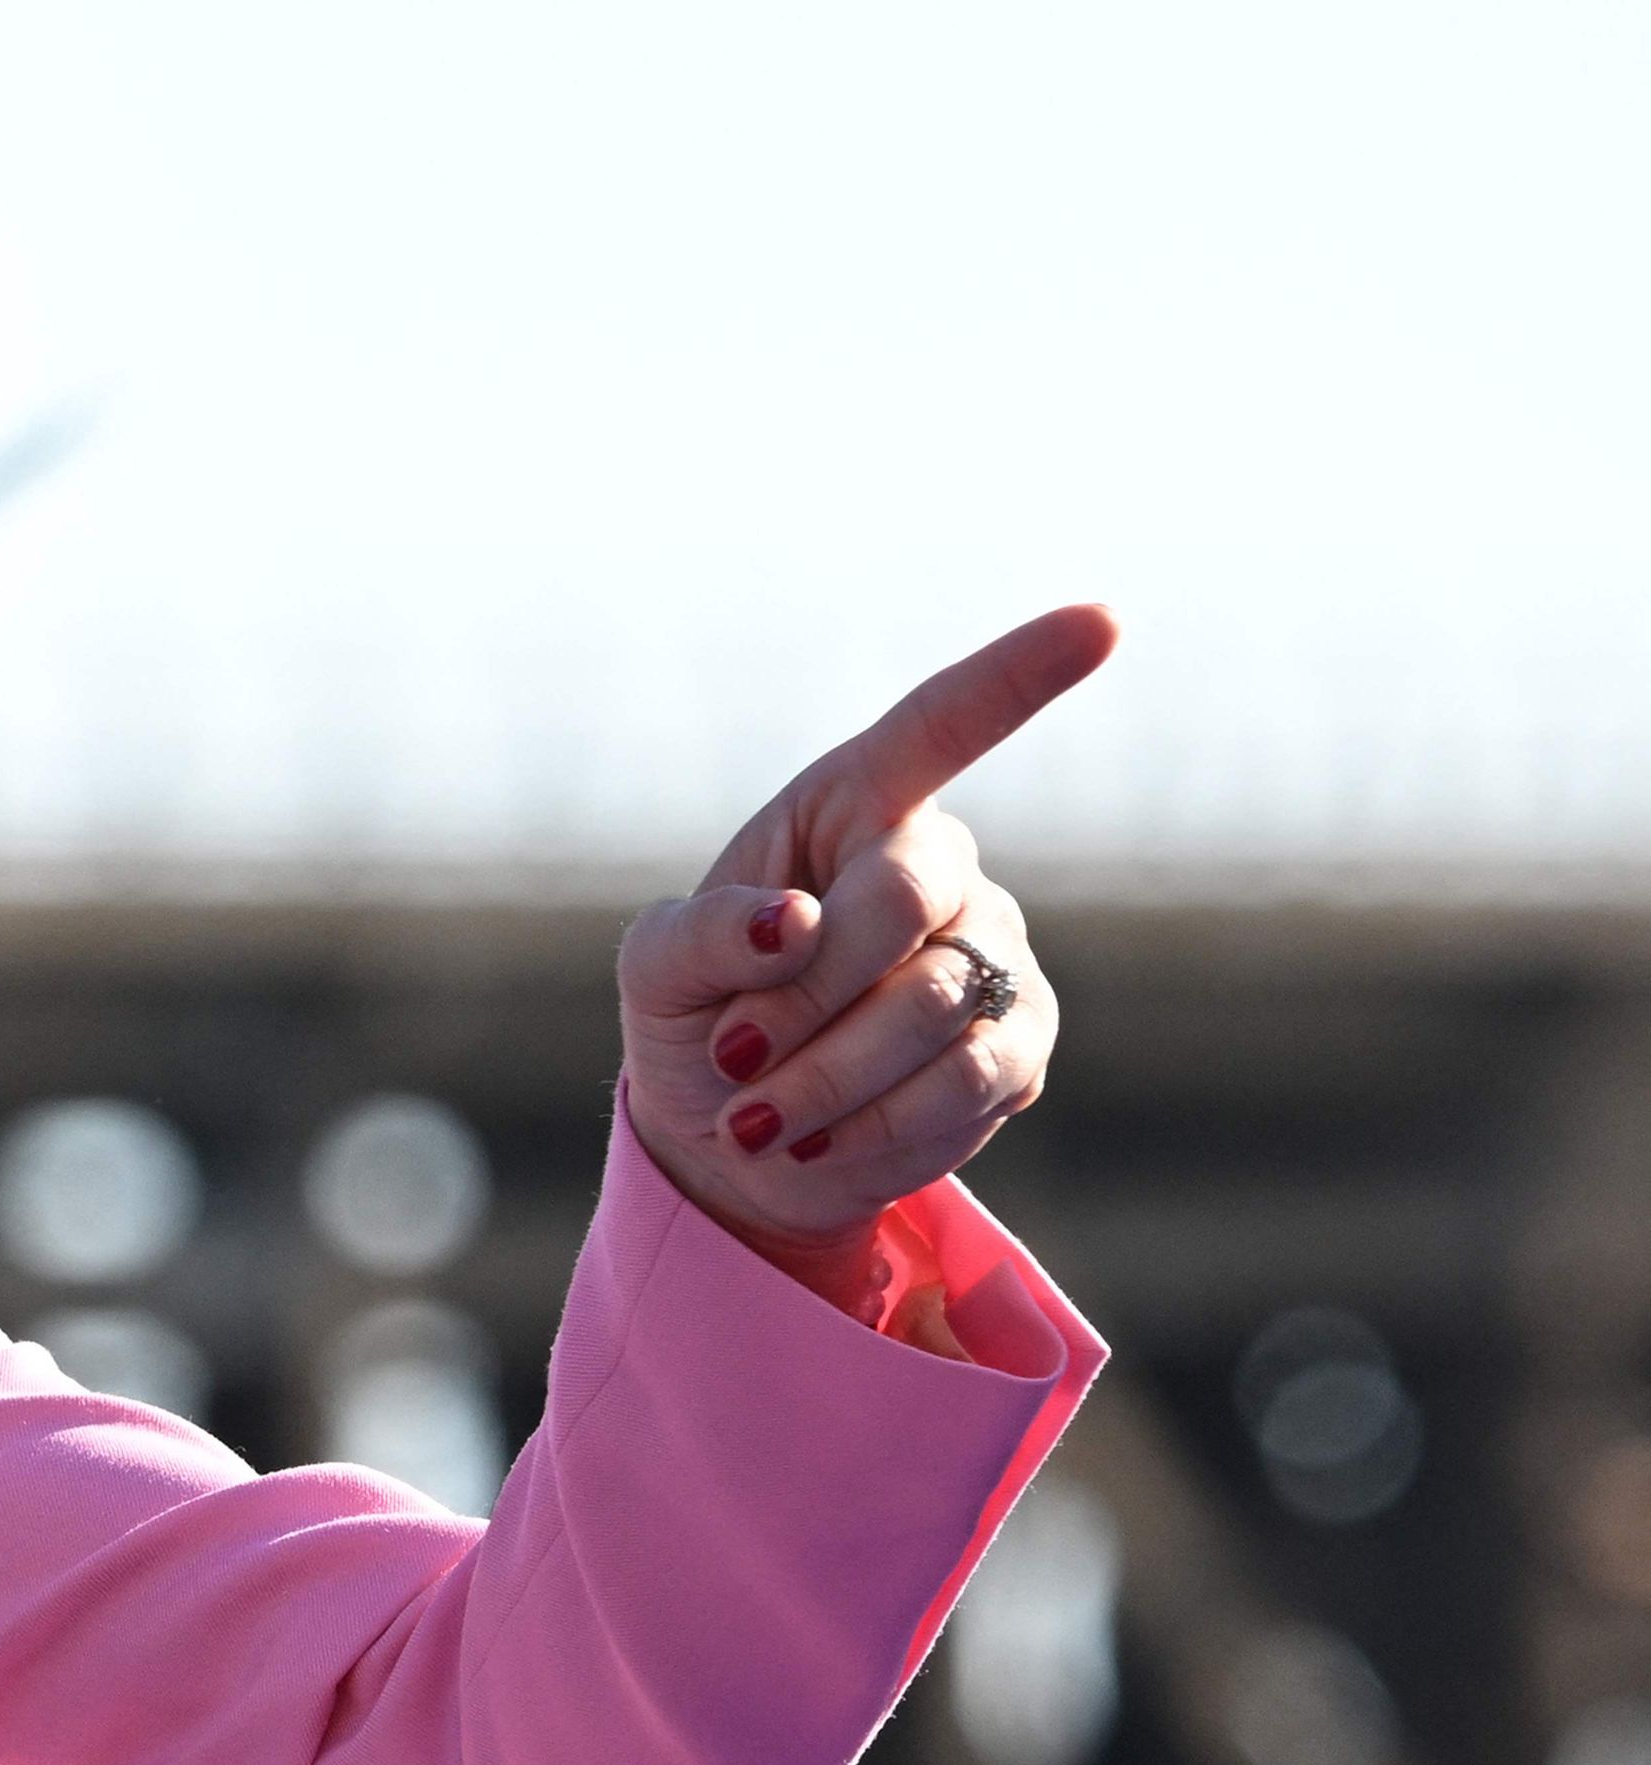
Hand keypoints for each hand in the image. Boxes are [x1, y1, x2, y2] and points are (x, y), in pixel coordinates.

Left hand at [618, 604, 1114, 1306]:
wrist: (736, 1140)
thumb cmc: (700, 1019)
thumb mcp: (659, 973)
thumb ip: (707, 937)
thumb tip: (792, 924)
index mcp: (852, 805)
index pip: (943, 723)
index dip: (1021, 673)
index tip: (1104, 619)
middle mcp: (940, 865)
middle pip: (901, 898)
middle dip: (803, 993)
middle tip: (734, 1056)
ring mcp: (993, 953)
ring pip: (929, 1007)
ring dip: (821, 1079)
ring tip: (755, 1119)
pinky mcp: (1020, 1046)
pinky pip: (963, 1084)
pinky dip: (870, 1127)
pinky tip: (815, 1145)